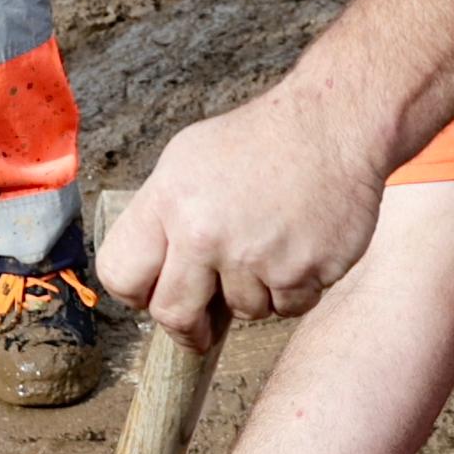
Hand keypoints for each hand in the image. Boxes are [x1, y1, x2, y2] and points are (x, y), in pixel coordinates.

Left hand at [98, 91, 382, 345]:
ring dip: (254, 293)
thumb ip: (161, 217)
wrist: (332, 124)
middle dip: (188, 327)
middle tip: (201, 329)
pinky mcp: (302, 272)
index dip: (137, 293)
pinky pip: (288, 308)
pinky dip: (294, 289)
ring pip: (241, 311)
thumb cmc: (261, 140)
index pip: (121, 275)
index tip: (154, 296)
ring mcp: (255, 256)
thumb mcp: (188, 159)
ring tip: (269, 244)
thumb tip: (150, 273)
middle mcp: (206, 233)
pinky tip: (298, 248)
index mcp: (169, 201)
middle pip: (174, 314)